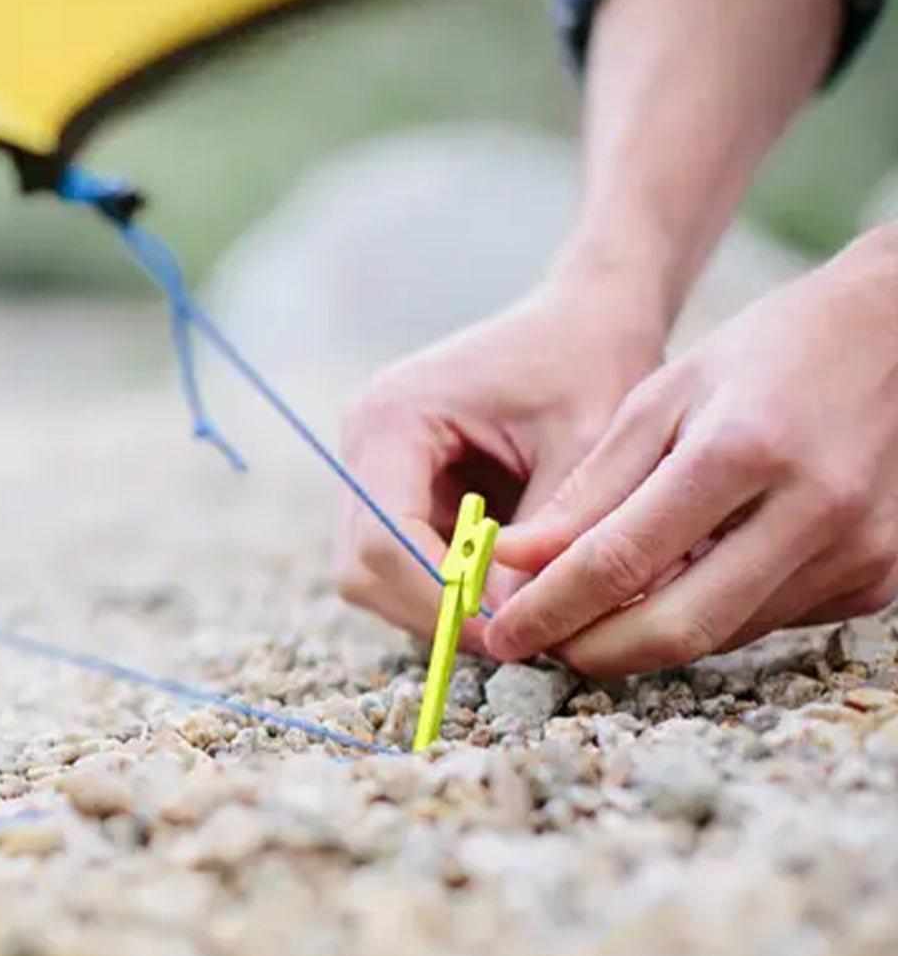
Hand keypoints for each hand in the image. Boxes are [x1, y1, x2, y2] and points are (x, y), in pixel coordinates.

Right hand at [334, 276, 663, 653]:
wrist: (587, 317)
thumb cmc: (591, 363)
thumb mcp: (585, 448)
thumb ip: (545, 539)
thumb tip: (514, 628)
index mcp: (393, 417)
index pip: (383, 537)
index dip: (437, 599)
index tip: (508, 632)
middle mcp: (364, 443)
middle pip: (363, 567)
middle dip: (433, 612)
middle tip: (514, 638)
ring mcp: (372, 468)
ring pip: (375, 577)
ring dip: (438, 606)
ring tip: (516, 612)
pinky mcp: (396, 489)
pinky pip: (401, 565)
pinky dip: (447, 589)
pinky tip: (504, 587)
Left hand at [486, 227, 897, 675]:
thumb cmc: (767, 353)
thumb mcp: (663, 397)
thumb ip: (590, 488)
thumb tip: (517, 560)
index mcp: (743, 450)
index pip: (622, 561)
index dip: (551, 609)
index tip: (502, 635)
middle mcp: (812, 511)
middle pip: (678, 627)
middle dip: (594, 651)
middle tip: (543, 646)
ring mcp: (856, 553)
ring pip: (720, 635)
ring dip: (646, 636)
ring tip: (597, 612)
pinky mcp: (877, 579)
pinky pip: (765, 623)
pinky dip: (708, 614)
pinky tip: (682, 585)